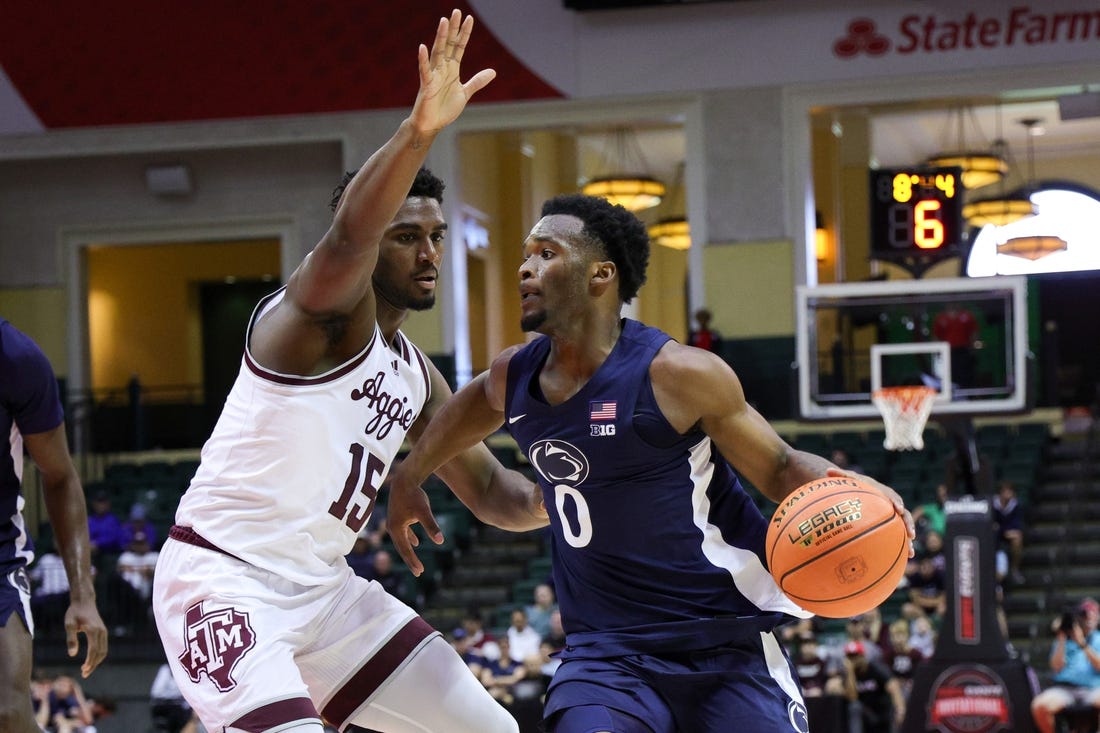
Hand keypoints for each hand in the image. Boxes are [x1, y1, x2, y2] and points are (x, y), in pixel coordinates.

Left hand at [64, 597, 107, 677]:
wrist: (84, 602)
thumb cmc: (74, 613)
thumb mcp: (69, 625)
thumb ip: (71, 640)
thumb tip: (72, 655)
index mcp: (93, 630)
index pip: (94, 650)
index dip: (89, 662)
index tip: (83, 671)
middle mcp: (101, 632)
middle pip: (100, 653)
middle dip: (93, 665)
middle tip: (84, 674)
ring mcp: (104, 632)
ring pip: (104, 651)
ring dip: (96, 661)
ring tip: (86, 669)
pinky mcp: (103, 632)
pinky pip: (103, 647)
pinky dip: (98, 655)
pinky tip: (90, 660)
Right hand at [385, 468, 443, 576]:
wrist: (404, 478)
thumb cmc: (414, 495)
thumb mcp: (424, 511)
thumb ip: (431, 526)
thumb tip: (440, 541)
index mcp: (396, 529)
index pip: (405, 550)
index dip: (413, 561)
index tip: (420, 572)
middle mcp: (392, 527)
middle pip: (402, 548)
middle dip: (410, 560)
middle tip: (418, 573)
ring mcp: (394, 521)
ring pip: (402, 541)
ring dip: (409, 551)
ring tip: (415, 562)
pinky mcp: (397, 516)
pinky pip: (403, 532)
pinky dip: (409, 538)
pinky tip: (416, 542)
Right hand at [409, 10, 495, 136]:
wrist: (431, 124)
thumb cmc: (444, 108)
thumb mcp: (465, 93)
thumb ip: (477, 81)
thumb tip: (493, 71)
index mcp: (452, 69)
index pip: (459, 47)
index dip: (464, 34)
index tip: (469, 19)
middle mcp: (442, 68)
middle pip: (449, 44)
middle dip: (453, 29)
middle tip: (457, 11)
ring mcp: (433, 75)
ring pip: (438, 52)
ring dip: (440, 37)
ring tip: (444, 22)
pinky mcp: (426, 85)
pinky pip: (424, 71)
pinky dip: (423, 60)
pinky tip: (422, 47)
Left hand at [826, 466, 916, 556]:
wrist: (862, 490)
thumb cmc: (854, 485)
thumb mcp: (849, 479)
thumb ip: (840, 475)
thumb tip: (826, 470)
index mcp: (884, 493)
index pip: (893, 497)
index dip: (897, 502)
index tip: (898, 509)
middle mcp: (892, 505)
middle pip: (904, 515)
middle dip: (909, 524)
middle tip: (911, 534)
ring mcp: (892, 517)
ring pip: (903, 528)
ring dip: (908, 540)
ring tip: (911, 553)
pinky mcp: (890, 526)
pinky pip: (897, 537)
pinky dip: (900, 547)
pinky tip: (903, 560)